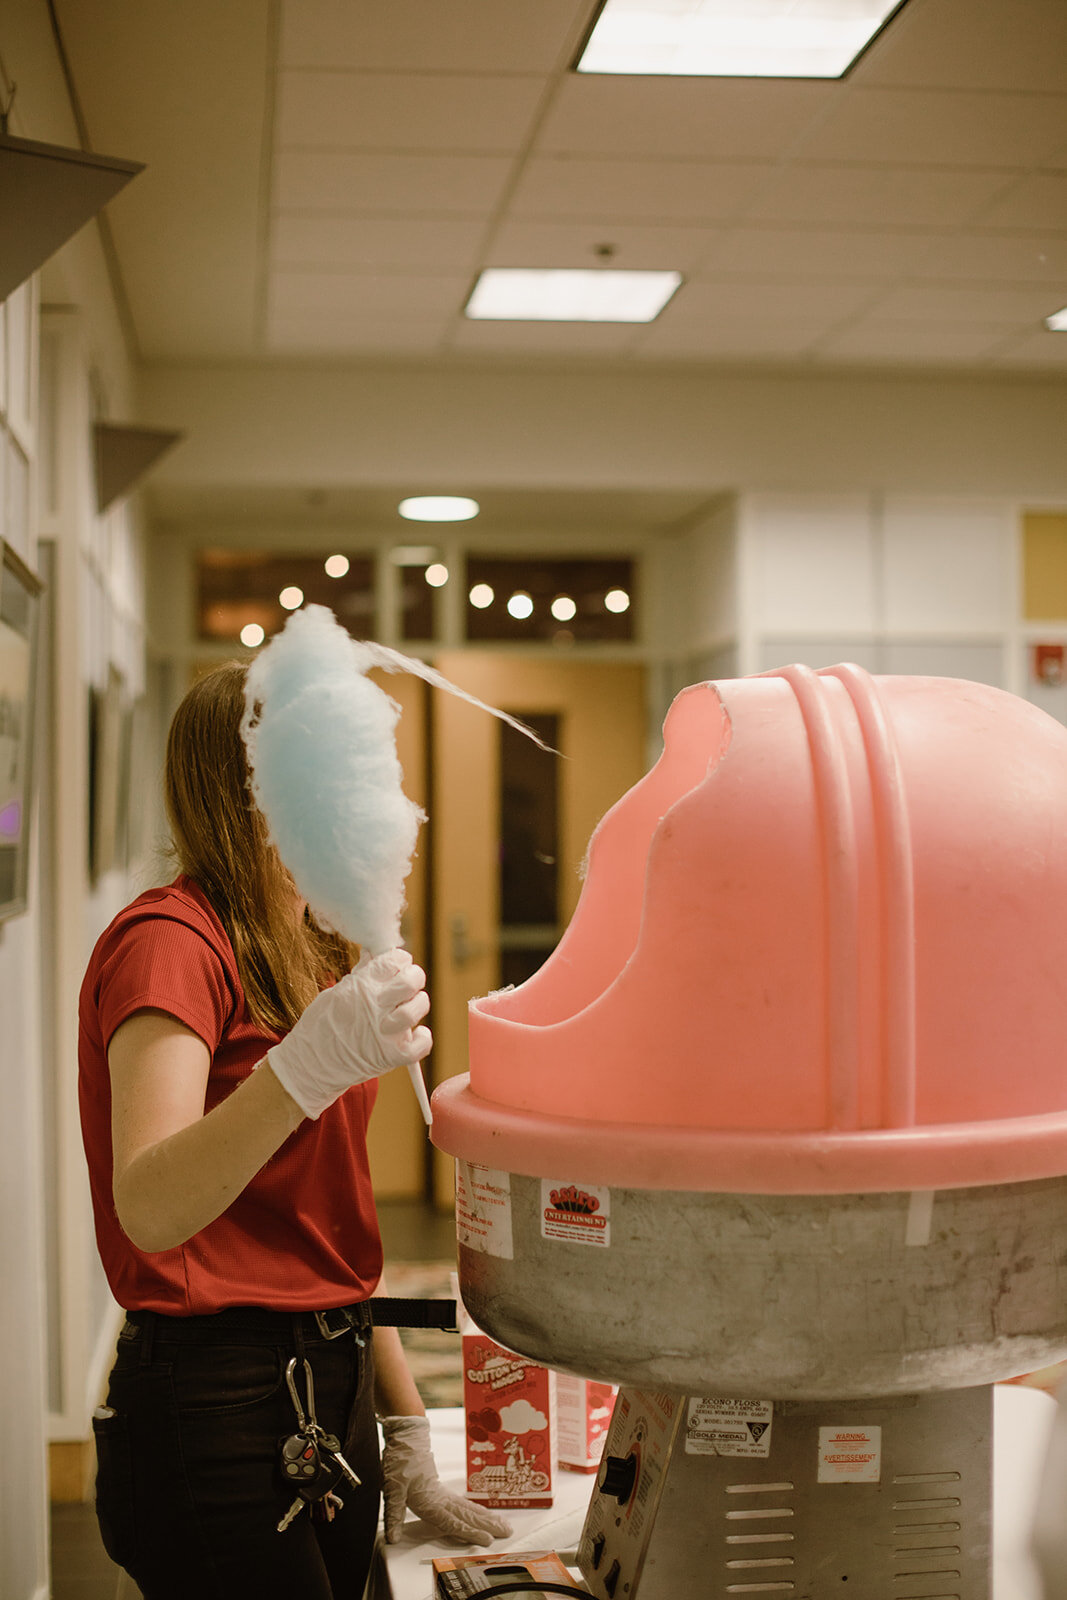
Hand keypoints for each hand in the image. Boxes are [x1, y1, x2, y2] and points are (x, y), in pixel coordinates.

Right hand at [267, 949, 430, 1119]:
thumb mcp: (334, 992)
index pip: (395, 960)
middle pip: (412, 980)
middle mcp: (374, 1006)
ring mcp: (385, 1032)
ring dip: (418, 1004)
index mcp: (360, 986)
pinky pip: (422, 1044)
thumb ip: (360, 975)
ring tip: (409, 1007)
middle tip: (408, 983)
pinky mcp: (391, 1056)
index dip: (400, 960)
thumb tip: (376, 955)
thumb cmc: (320, 1027)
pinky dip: (423, 1038)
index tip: (398, 965)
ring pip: (419, 1007)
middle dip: (414, 976)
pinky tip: (415, 1033)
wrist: (309, 1065)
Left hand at [380, 1415, 512, 1546]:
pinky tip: (483, 1514)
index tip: (487, 1540)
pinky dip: (476, 1509)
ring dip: (486, 1517)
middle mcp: (441, 1498)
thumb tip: (393, 1538)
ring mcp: (444, 1492)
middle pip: (467, 1515)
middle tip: (507, 1532)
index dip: (470, 1532)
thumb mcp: (392, 1488)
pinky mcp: (442, 1488)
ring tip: (503, 1523)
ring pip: (468, 1507)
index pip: (452, 1522)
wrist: (407, 1436)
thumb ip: (394, 1515)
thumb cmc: (400, 1460)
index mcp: (430, 1501)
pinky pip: (463, 1502)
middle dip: (488, 1525)